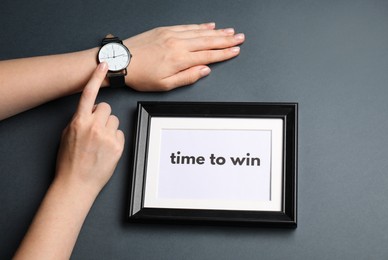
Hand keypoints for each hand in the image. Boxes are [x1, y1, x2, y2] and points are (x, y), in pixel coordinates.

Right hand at [55, 62, 124, 194]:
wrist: (76, 183)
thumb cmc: (69, 161)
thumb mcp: (67, 135)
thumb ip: (79, 120)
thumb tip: (89, 112)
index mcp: (79, 122)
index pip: (89, 94)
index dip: (96, 76)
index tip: (105, 63)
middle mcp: (94, 127)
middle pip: (106, 107)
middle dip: (102, 115)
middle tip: (96, 129)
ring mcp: (107, 137)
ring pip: (114, 120)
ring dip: (109, 128)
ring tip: (100, 142)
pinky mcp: (118, 146)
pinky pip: (120, 134)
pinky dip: (115, 139)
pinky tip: (106, 149)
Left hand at [123, 22, 244, 90]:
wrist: (121, 61)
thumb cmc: (141, 75)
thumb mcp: (165, 85)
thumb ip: (187, 77)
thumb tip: (204, 71)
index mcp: (180, 59)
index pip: (208, 55)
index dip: (224, 53)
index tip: (235, 51)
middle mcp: (178, 44)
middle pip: (208, 41)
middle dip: (227, 40)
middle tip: (239, 38)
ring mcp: (172, 35)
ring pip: (200, 32)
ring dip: (217, 32)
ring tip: (230, 31)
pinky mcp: (165, 30)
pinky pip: (188, 26)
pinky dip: (200, 26)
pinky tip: (209, 25)